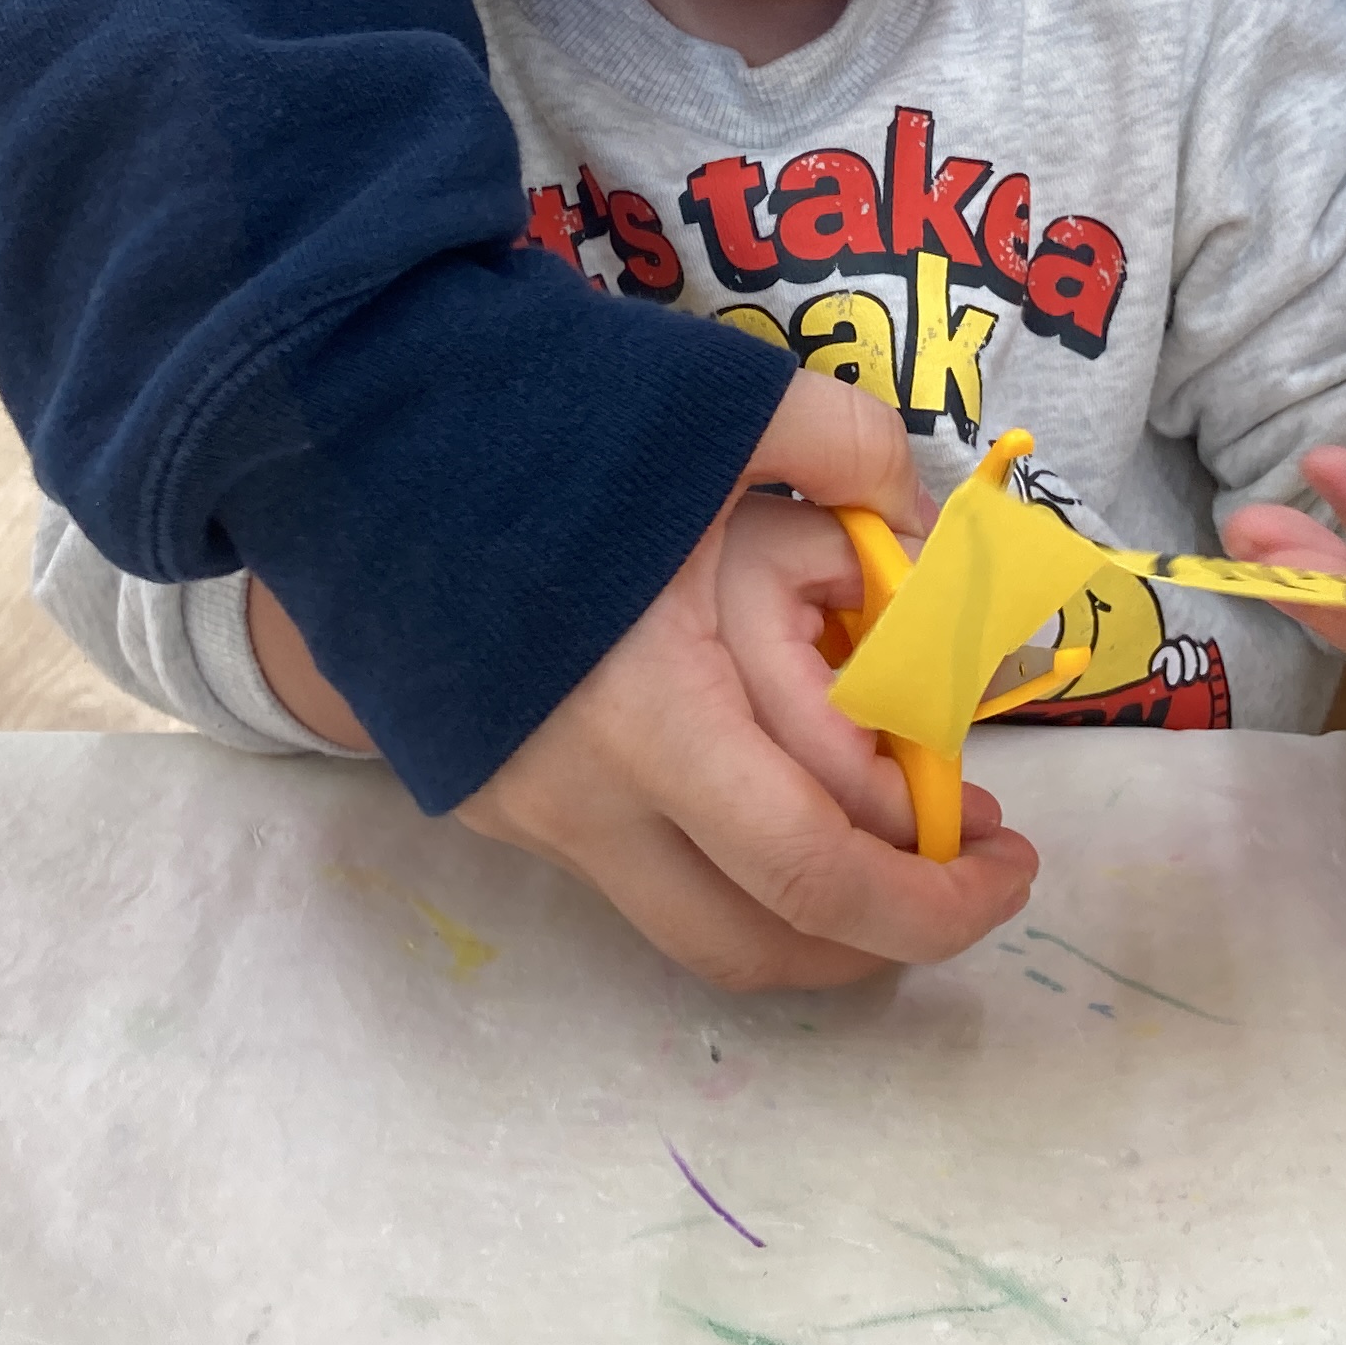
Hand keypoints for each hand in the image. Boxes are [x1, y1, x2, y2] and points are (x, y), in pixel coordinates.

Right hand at [455, 373, 1035, 990]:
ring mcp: (524, 812)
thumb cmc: (528, 410)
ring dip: (809, 906)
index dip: (934, 899)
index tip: (1014, 858)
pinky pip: (635, 870)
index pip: (812, 871)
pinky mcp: (492, 801)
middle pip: (759, 944)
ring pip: (693, 924)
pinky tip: (774, 780)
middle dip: (888, 933)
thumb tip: (932, 523)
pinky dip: (727, 859)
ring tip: (892, 830)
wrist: (331, 426)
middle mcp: (579, 796)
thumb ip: (846, 445)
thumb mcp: (712, 400)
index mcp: (645, 713)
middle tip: (970, 871)